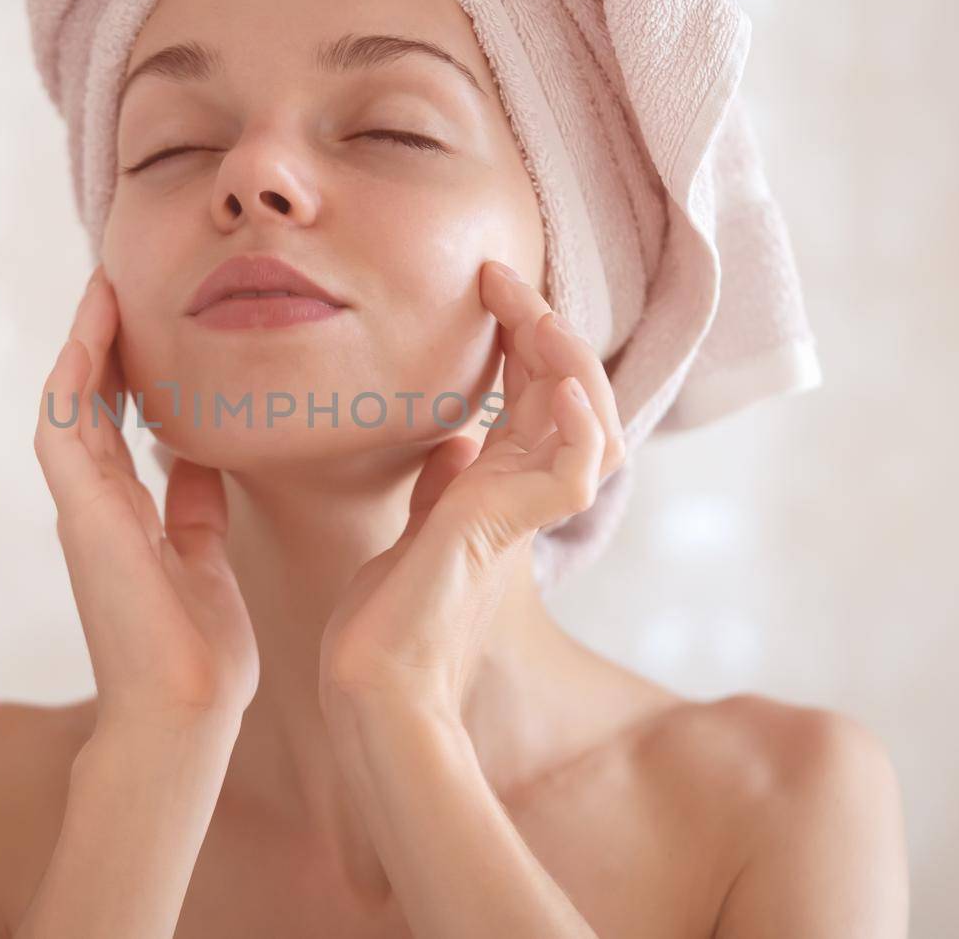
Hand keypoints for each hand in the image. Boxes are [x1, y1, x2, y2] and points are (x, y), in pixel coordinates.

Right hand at [35, 266, 258, 729]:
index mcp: (124, 515)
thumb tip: (197, 456)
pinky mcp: (82, 516)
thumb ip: (193, 506)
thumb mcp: (203, 558)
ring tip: (103, 289)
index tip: (143, 317)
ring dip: (82, 346)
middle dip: (99, 342)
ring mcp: (82, 510)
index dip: (122, 367)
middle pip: (87, 402)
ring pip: (67, 405)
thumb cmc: (198, 652)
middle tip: (116, 282)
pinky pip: (63, 431)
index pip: (113, 422)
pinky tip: (90, 336)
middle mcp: (95, 505)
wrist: (187, 713)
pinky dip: (73, 381)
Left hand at [318, 260, 627, 720]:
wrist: (368, 681)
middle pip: (572, 391)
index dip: (525, 332)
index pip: (538, 391)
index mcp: (504, 487)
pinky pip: (576, 470)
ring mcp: (523, 514)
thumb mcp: (416, 528)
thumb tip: (458, 441)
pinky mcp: (510, 536)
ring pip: (590, 419)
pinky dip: (579, 425)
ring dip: (566, 358)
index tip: (489, 281)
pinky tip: (559, 388)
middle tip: (502, 277)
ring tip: (532, 313)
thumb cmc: (386, 618)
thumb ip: (447, 486)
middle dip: (545, 326)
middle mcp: (524, 495)